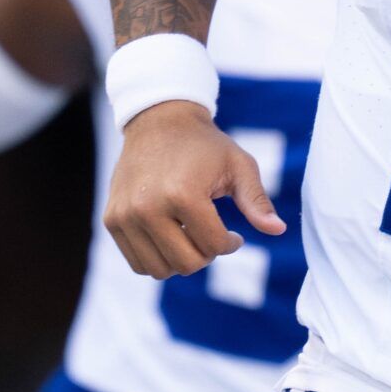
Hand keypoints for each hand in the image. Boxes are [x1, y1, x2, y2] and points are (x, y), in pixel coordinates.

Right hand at [104, 100, 283, 279]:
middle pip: (186, 264)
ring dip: (181, 261)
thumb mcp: (239, 165)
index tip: (235, 235)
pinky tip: (173, 237)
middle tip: (213, 237)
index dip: (231, 244)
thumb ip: (256, 200)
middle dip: (207, 255)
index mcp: (183, 193)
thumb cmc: (205, 145)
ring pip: (159, 270)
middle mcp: (148, 207)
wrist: (159, 121)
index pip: (213, 246)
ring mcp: (125, 215)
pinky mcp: (112, 219)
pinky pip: (138, 262)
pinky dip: (158, 259)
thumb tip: (279, 230)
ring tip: (193, 237)